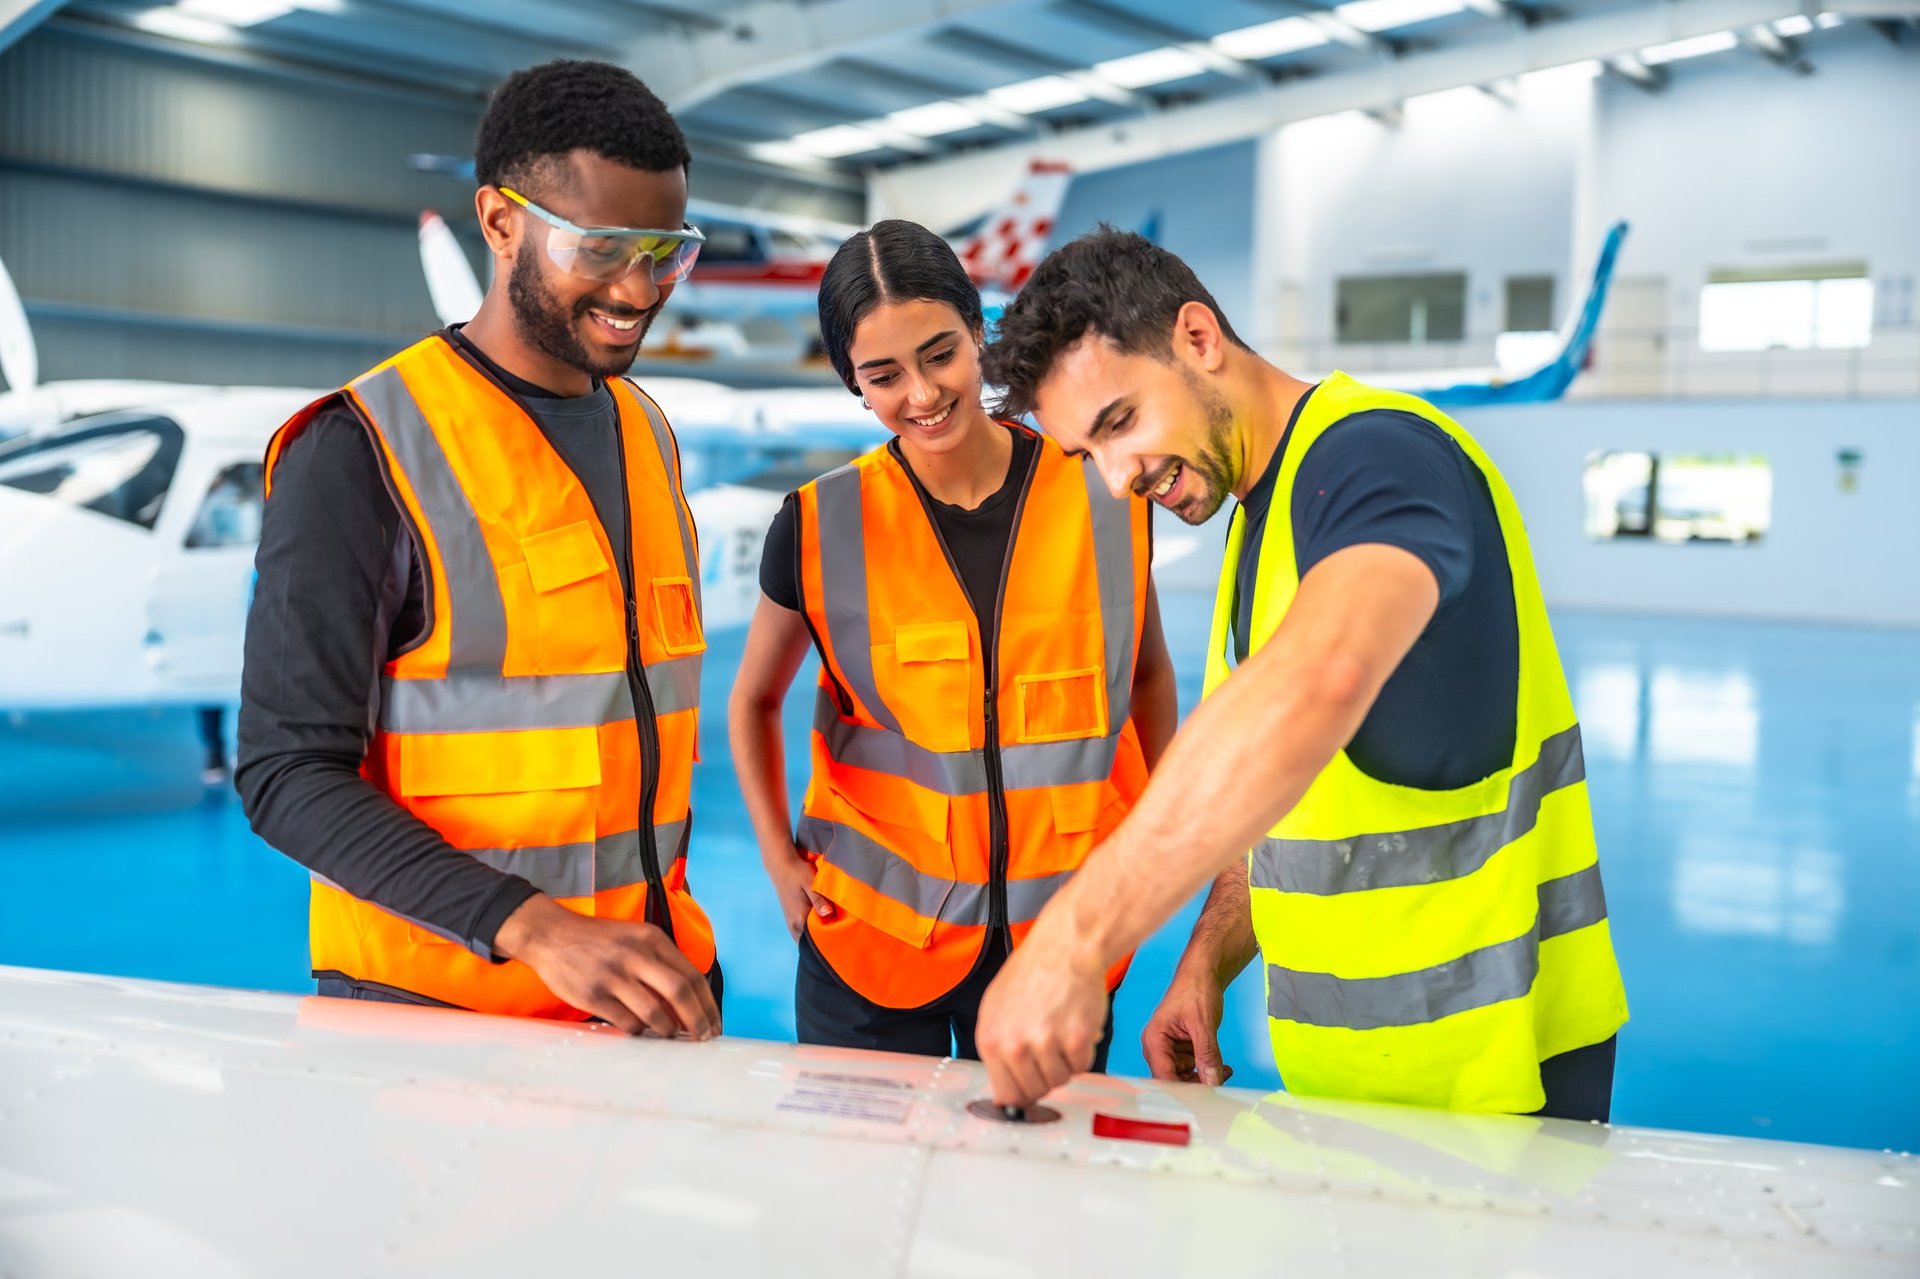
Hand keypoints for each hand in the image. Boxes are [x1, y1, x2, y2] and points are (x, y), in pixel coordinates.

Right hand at [494, 895, 720, 1038]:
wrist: (551, 935)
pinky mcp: (594, 995)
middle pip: (679, 993)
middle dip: (697, 1020)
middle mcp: (636, 955)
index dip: (707, 1003)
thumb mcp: (635, 938)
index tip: (714, 1022)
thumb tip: (689, 1002)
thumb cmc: (598, 941)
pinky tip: (640, 1029)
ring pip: (655, 1013)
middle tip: (703, 1037)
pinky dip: (639, 1031)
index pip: (691, 975)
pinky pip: (627, 1022)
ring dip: (667, 1029)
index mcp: (651, 939)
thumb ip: (661, 963)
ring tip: (670, 1033)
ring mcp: (614, 975)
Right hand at [766, 848, 835, 940]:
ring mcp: (791, 925)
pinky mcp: (791, 921)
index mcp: (800, 919)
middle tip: (842, 935)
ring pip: (808, 940)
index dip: (832, 938)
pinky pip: (803, 934)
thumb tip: (828, 914)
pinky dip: (813, 933)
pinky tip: (823, 925)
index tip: (844, 936)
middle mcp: (794, 926)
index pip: (819, 940)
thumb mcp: (811, 883)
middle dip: (826, 941)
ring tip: (834, 930)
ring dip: (819, 937)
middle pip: (813, 943)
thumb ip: (819, 900)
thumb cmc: (798, 873)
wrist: (782, 866)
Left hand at [975, 929, 1107, 1107]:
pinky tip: (1075, 1025)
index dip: (1022, 1093)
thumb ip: (998, 1049)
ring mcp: (1044, 1044)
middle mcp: (1014, 1046)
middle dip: (1045, 1075)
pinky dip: (1083, 1051)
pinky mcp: (1075, 1039)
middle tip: (1050, 1047)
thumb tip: (1004, 1091)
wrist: (1065, 946)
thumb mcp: (997, 1009)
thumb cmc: (1033, 973)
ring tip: (1061, 1031)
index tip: (1032, 1087)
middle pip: (1035, 1091)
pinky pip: (1082, 1066)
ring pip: (1060, 1081)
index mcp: (990, 1040)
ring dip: (1065, 1062)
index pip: (1006, 1094)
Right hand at [1141, 969, 1232, 1085]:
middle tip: (1220, 1084)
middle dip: (1197, 1085)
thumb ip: (1207, 1054)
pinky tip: (1223, 1068)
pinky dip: (1208, 1070)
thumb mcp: (1203, 1024)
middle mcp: (1158, 1048)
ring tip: (1224, 1071)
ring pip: (1185, 1077)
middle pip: (1174, 1081)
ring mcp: (1171, 1050)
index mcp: (1154, 1040)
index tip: (1204, 1098)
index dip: (1183, 1090)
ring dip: (1205, 1078)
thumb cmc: (1195, 989)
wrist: (1203, 974)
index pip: (1164, 1077)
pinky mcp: (1183, 1050)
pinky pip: (1194, 1068)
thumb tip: (1212, 1081)